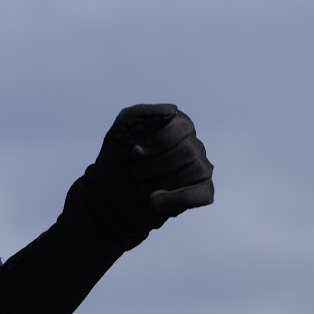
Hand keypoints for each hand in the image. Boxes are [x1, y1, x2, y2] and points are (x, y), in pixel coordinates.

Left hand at [68, 104, 213, 249]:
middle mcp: (193, 144)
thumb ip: (143, 113)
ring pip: (196, 173)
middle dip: (155, 166)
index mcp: (178, 125)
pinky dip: (176, 199)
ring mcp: (200, 168)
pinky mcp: (201, 192)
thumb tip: (172, 110)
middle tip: (135, 174)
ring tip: (141, 188)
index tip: (135, 153)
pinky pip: (204, 194)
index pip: (183, 128)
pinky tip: (155, 203)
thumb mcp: (122, 128)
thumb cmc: (117, 157)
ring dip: (159, 183)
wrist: (110, 193)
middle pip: (189, 152)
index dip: (158, 143)